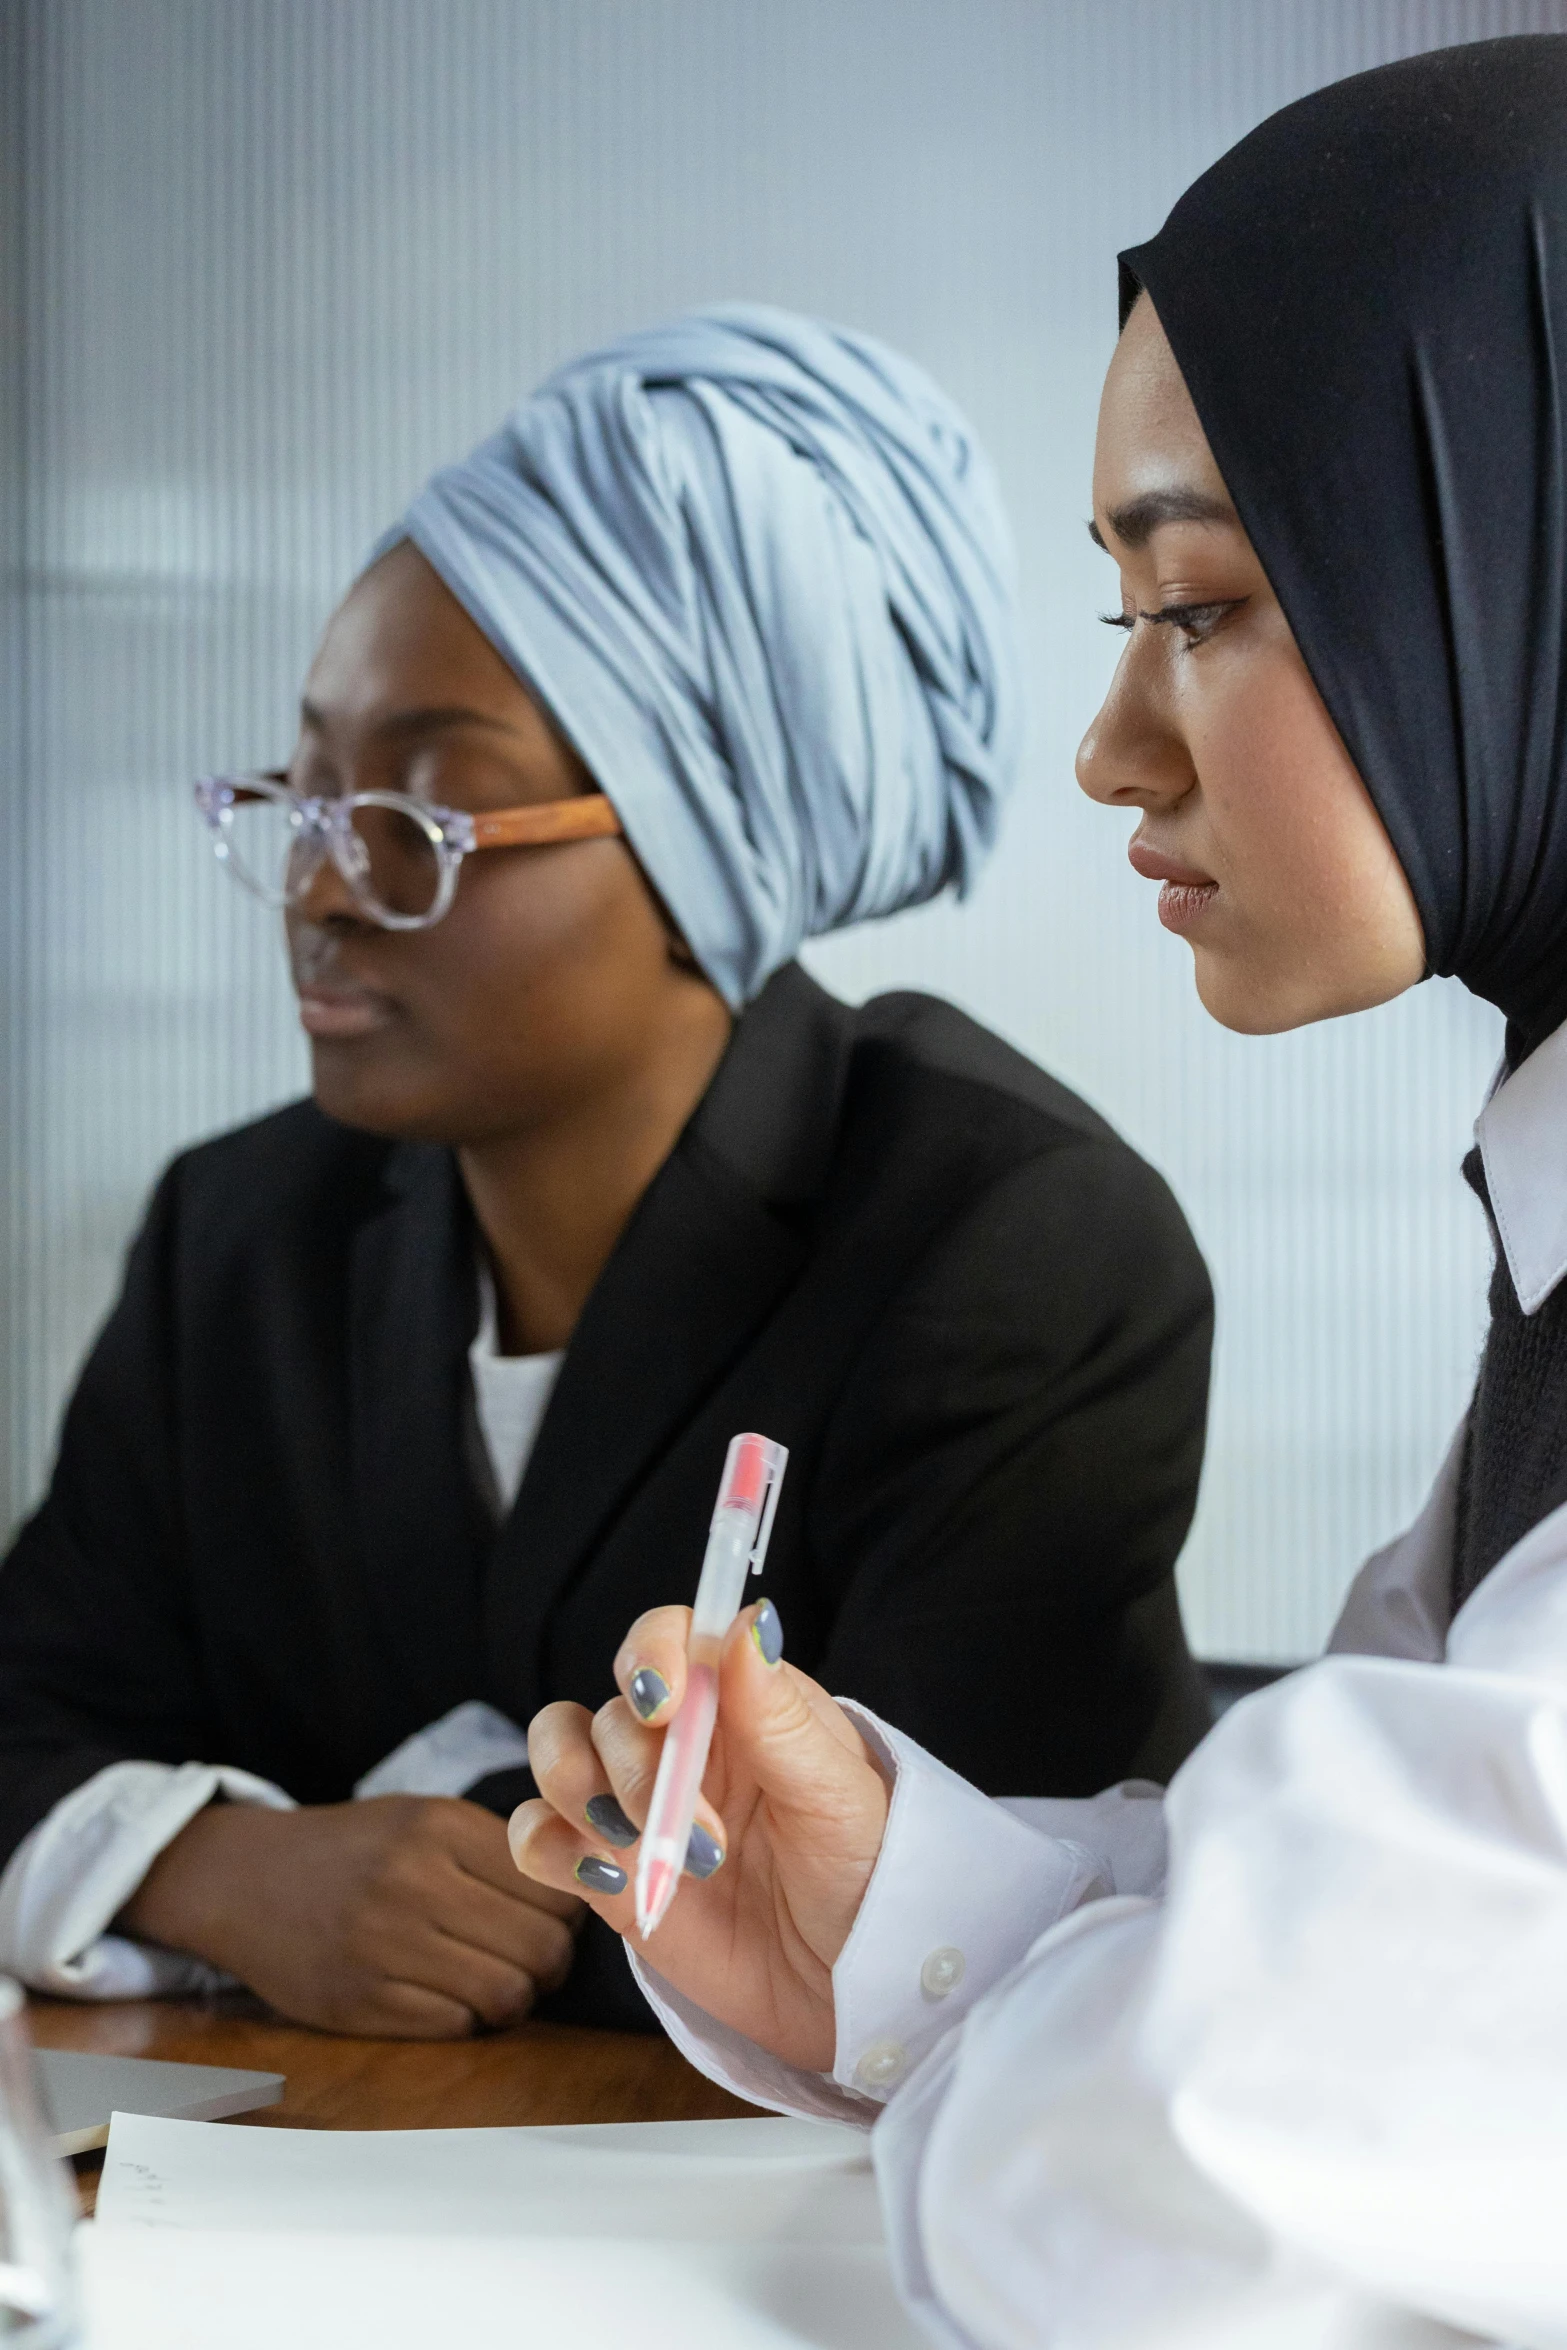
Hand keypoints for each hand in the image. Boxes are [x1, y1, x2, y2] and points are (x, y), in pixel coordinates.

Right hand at [119, 1795, 583, 2036]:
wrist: (246, 1879)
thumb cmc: (355, 1850)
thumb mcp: (422, 1819)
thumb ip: (495, 1850)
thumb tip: (585, 1890)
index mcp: (439, 1827)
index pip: (554, 1885)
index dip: (571, 1909)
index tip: (557, 1916)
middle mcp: (414, 1881)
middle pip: (542, 1947)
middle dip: (552, 1963)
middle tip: (535, 1959)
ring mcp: (384, 1945)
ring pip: (507, 1995)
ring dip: (515, 1998)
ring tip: (497, 1981)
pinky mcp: (360, 2002)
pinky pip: (455, 2026)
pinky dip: (467, 2019)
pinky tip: (451, 1997)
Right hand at [509, 1601, 890, 2071]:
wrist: (850, 1989)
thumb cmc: (866, 1878)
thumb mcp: (836, 1797)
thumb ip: (779, 1716)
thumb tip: (753, 1621)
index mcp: (740, 1703)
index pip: (668, 1636)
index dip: (649, 1654)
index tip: (661, 1705)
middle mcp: (680, 1743)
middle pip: (610, 1713)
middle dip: (640, 1775)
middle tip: (707, 1845)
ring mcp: (637, 1808)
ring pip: (558, 1756)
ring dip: (586, 1799)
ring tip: (652, 1860)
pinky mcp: (608, 1873)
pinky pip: (538, 1835)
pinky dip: (549, 1847)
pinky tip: (607, 1881)